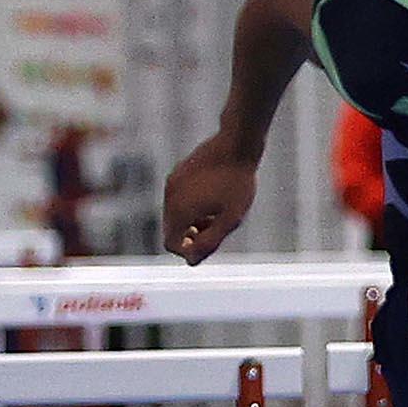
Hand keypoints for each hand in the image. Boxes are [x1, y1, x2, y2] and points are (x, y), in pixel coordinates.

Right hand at [162, 132, 259, 264]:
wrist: (236, 144)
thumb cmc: (237, 183)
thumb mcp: (230, 218)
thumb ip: (210, 242)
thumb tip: (191, 262)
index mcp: (179, 210)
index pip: (171, 244)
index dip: (189, 251)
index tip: (210, 245)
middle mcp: (170, 197)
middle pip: (172, 229)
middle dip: (191, 235)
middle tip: (217, 227)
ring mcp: (173, 182)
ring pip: (175, 213)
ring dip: (192, 220)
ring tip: (218, 213)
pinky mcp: (179, 172)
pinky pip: (179, 197)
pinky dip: (191, 205)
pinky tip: (214, 197)